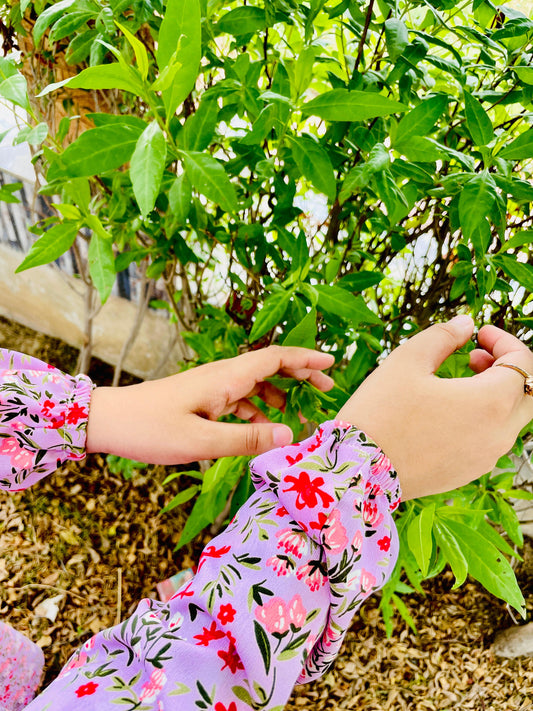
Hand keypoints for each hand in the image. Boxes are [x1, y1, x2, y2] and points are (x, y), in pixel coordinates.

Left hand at [86, 346, 333, 463]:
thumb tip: (292, 434)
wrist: (109, 420)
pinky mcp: (202, 399)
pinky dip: (259, 408)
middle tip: (327, 388)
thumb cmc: (151, 429)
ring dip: (282, 393)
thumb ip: (248, 438)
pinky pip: (240, 398)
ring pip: (256, 383)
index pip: (274, 357)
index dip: (306, 358)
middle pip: (270, 366)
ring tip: (302, 412)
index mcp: (226, 378)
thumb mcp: (202, 441)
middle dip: (301, 373)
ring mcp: (211, 386)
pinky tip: (265, 425)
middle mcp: (222, 376)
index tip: (332, 363)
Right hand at [337, 316, 532, 500]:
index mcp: (491, 402)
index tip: (479, 333)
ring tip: (455, 383)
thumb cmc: (381, 412)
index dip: (504, 340)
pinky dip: (481, 419)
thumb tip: (466, 324)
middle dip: (506, 368)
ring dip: (494, 393)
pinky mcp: (468, 472)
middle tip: (473, 356)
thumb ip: (444, 336)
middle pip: (526, 393)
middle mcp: (499, 434)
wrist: (358, 469)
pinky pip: (490, 440)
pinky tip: (446, 412)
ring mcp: (485, 458)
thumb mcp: (408, 361)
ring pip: (510, 419)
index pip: (524, 362)